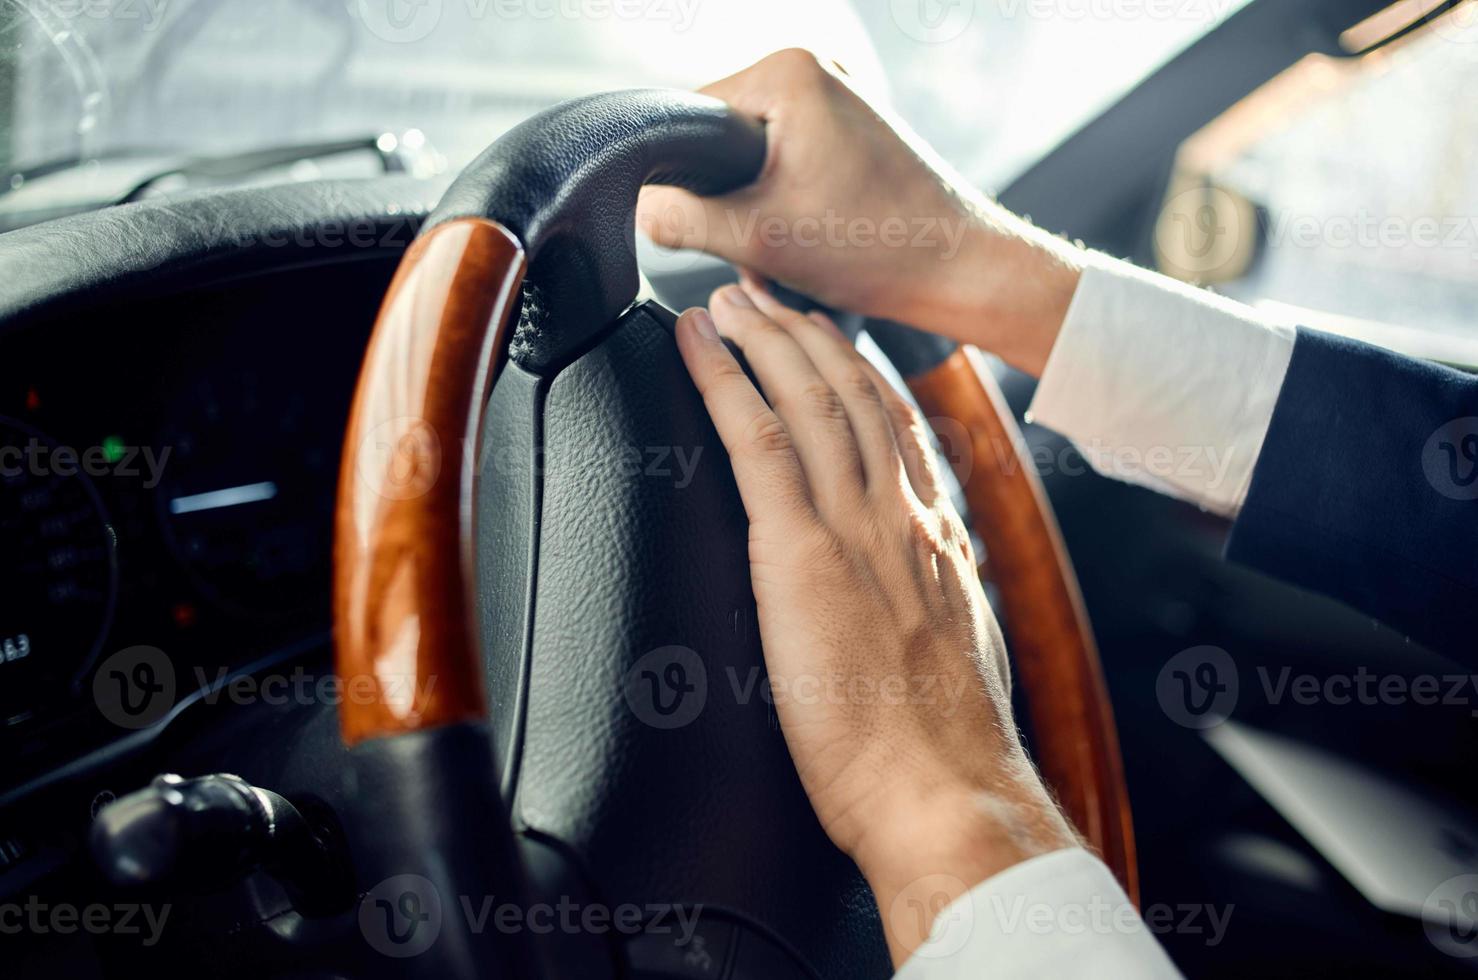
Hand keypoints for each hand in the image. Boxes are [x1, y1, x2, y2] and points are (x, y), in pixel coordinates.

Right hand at [640, 49, 1085, 376]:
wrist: (960, 271)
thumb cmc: (878, 245)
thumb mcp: (755, 237)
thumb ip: (678, 218)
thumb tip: (637, 208)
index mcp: (787, 71)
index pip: (690, 117)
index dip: (686, 180)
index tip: (712, 225)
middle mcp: (815, 72)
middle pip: (722, 144)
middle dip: (729, 205)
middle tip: (761, 246)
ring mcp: (839, 103)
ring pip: (756, 165)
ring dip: (758, 218)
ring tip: (793, 253)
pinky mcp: (854, 138)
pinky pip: (791, 171)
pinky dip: (788, 214)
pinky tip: (813, 248)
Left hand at [673, 280, 1077, 965]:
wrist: (944, 793)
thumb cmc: (945, 755)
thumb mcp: (957, 666)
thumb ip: (934, 615)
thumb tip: (916, 614)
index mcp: (939, 544)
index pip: (899, 434)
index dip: (862, 376)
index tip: (835, 343)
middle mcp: (902, 518)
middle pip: (853, 396)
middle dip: (809, 334)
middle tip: (769, 293)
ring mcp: (855, 528)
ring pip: (808, 400)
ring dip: (766, 337)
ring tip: (731, 298)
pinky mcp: (800, 552)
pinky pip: (756, 442)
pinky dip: (725, 382)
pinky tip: (699, 348)